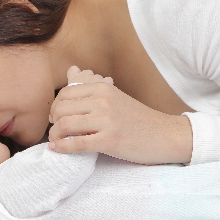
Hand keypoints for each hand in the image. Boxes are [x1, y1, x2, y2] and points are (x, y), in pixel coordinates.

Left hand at [48, 66, 191, 164]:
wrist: (166, 135)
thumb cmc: (138, 118)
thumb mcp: (114, 96)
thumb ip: (91, 85)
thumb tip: (70, 69)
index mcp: (103, 88)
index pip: (65, 93)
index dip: (55, 107)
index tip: (56, 117)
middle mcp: (103, 101)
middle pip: (61, 109)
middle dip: (53, 122)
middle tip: (55, 131)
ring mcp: (107, 121)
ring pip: (65, 126)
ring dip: (55, 136)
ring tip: (56, 141)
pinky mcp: (110, 141)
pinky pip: (77, 144)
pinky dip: (62, 148)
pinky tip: (57, 149)